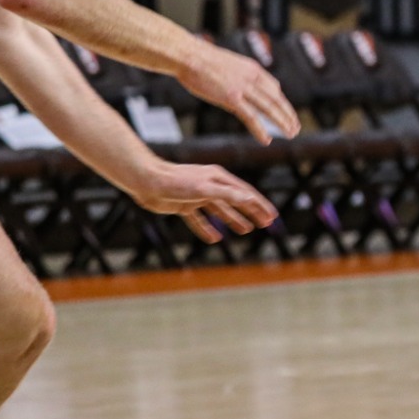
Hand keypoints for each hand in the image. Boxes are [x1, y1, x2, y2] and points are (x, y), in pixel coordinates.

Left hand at [129, 160, 277, 243]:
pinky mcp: (183, 205)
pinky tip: (214, 239)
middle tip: (265, 224)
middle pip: (235, 201)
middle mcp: (210, 186)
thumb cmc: (175, 181)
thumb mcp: (205, 189)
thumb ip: (227, 194)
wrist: (146, 181)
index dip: (259, 205)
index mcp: (219, 178)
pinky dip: (206, 229)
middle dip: (251, 212)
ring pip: (219, 211)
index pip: (245, 193)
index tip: (271, 216)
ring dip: (233, 220)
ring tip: (245, 230)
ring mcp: (196, 196)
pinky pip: (198, 219)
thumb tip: (249, 200)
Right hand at [178, 40, 300, 142]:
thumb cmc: (201, 59)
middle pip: (276, 99)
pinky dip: (260, 130)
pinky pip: (251, 117)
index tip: (288, 112)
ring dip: (282, 123)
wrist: (188, 55)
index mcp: (252, 68)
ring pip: (269, 108)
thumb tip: (242, 84)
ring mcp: (242, 88)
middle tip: (296, 128)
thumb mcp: (228, 63)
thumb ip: (239, 74)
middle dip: (288, 115)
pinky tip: (267, 140)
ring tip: (290, 134)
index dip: (282, 102)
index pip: (274, 87)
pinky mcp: (231, 98)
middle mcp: (252, 78)